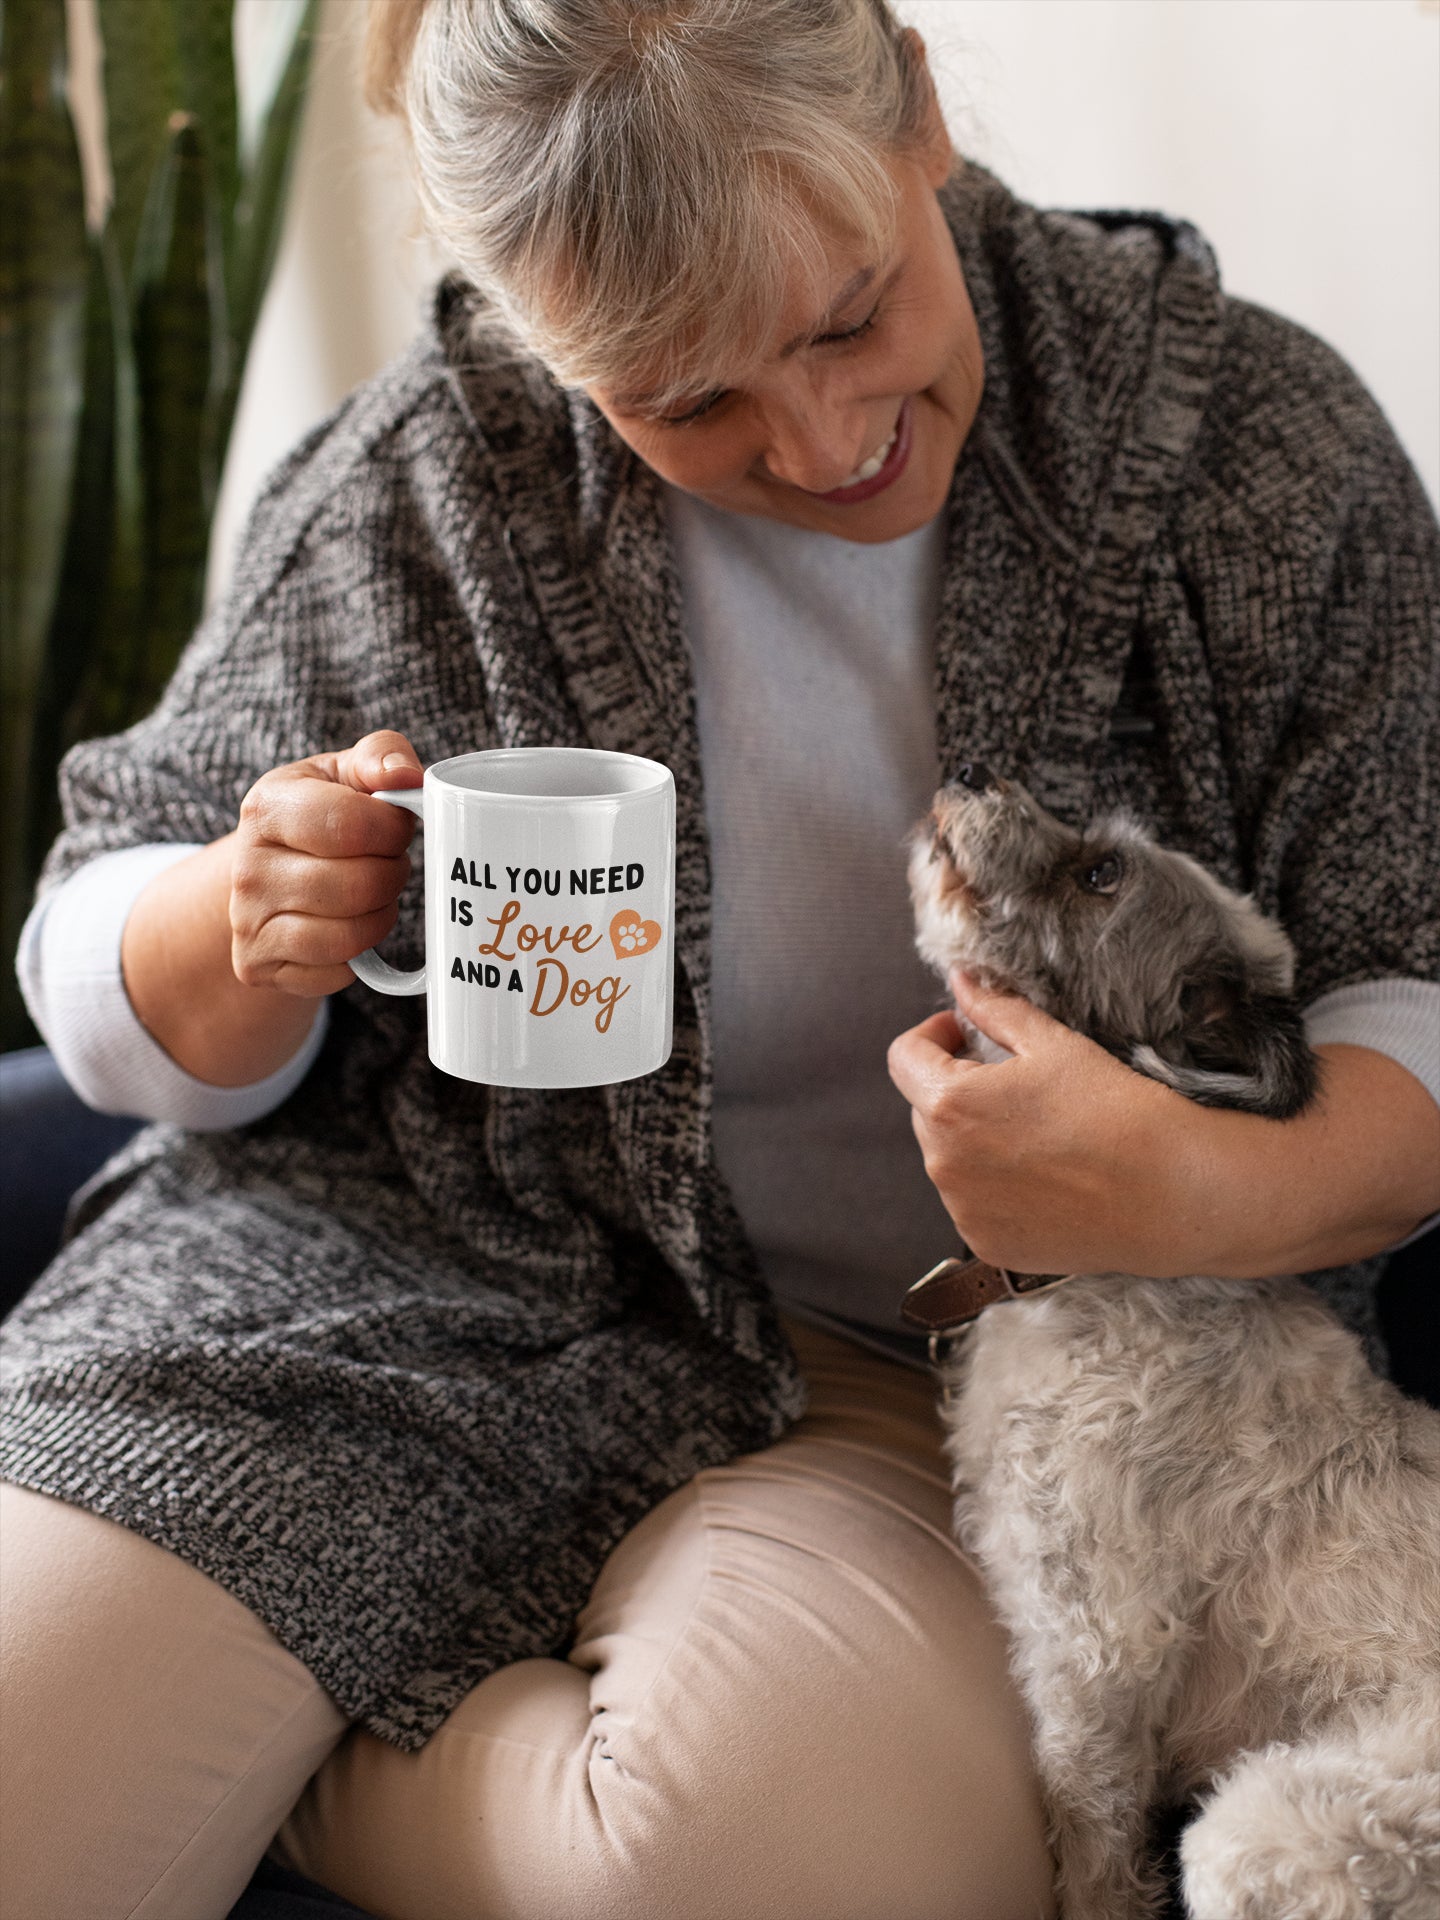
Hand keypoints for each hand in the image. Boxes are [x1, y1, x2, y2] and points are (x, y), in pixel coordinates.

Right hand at [230, 730, 423, 996]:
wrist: (265, 872)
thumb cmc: (320, 816)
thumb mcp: (344, 773)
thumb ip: (381, 756)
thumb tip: (407, 776)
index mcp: (267, 807)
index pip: (351, 825)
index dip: (394, 829)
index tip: (398, 826)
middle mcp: (248, 867)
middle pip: (359, 885)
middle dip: (392, 874)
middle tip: (387, 862)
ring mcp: (247, 922)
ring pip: (350, 936)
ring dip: (380, 915)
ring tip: (371, 892)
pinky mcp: (258, 966)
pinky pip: (338, 972)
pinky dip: (358, 954)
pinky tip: (348, 924)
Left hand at [886, 970, 1195, 1276]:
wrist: (1170, 1193)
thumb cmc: (1115, 1111)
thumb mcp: (1052, 1045)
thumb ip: (994, 1009)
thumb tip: (960, 982)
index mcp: (950, 1104)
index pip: (903, 1058)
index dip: (931, 1036)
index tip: (962, 1033)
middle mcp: (943, 1163)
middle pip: (925, 1109)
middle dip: (956, 1087)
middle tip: (1013, 1083)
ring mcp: (962, 1210)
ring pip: (947, 1157)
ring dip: (972, 1138)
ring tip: (1036, 1133)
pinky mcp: (986, 1244)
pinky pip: (970, 1202)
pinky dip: (992, 1185)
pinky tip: (1043, 1176)